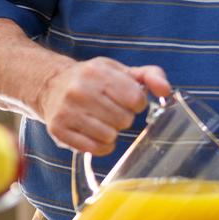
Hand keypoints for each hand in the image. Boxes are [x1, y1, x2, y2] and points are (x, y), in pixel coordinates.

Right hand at [37, 58, 170, 154]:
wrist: (52, 86)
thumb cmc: (94, 80)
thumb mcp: (121, 71)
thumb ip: (150, 76)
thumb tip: (166, 91)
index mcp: (97, 72)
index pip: (135, 98)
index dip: (138, 102)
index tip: (129, 100)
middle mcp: (79, 90)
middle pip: (124, 119)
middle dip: (124, 117)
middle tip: (113, 110)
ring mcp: (67, 111)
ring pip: (110, 135)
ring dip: (112, 131)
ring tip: (103, 120)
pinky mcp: (59, 130)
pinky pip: (94, 149)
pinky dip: (101, 145)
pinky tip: (96, 133)